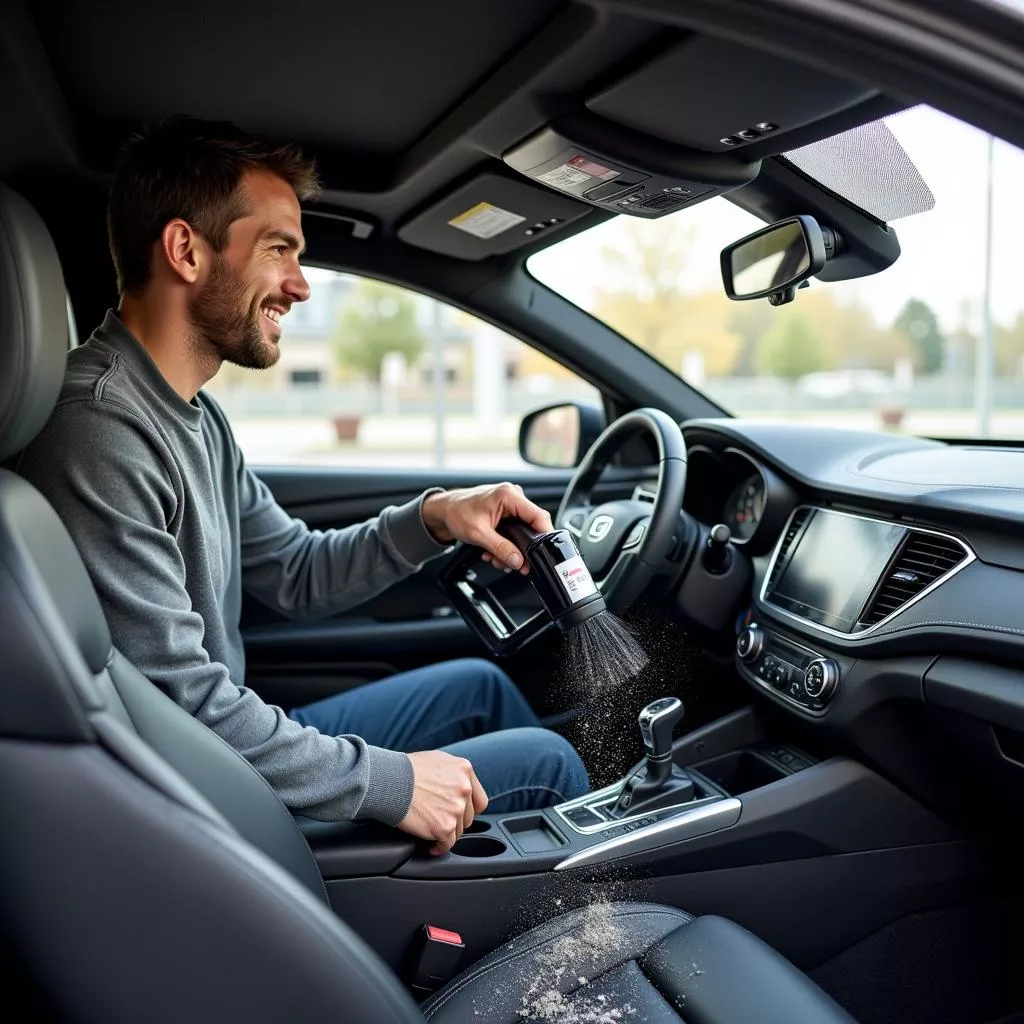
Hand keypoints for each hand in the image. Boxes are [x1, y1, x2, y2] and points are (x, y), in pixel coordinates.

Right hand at [399, 750, 488, 855]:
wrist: (390, 781)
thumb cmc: (406, 770)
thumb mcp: (438, 761)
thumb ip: (454, 774)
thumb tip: (459, 788)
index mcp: (465, 770)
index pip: (479, 800)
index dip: (468, 809)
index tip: (459, 814)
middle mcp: (465, 788)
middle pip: (469, 817)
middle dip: (455, 820)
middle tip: (439, 820)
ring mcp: (456, 808)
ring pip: (459, 831)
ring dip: (446, 832)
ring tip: (431, 828)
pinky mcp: (444, 826)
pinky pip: (448, 844)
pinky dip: (440, 847)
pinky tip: (432, 844)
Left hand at [422, 482, 553, 573]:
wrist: (443, 511)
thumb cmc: (456, 513)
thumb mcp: (478, 534)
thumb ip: (501, 548)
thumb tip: (518, 560)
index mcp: (509, 495)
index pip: (538, 516)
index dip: (544, 536)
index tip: (543, 552)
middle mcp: (512, 497)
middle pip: (531, 526)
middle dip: (522, 548)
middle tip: (514, 564)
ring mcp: (510, 505)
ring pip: (522, 532)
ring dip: (511, 549)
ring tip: (495, 558)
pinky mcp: (506, 513)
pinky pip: (514, 531)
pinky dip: (506, 544)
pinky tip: (492, 552)